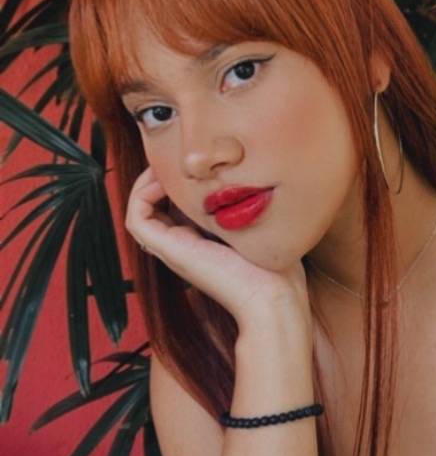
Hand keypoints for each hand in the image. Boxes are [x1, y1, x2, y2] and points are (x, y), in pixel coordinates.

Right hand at [125, 166, 311, 333]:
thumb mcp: (264, 228)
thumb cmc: (279, 269)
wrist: (274, 298)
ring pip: (141, 210)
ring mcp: (175, 248)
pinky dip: (142, 194)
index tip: (197, 162)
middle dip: (161, 176)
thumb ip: (256, 209)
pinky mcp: (170, 250)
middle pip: (157, 205)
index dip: (179, 180)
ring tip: (167, 165)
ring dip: (147, 182)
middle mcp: (185, 244)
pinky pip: (137, 218)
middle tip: (177, 157)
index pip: (178, 205)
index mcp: (205, 240)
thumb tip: (259, 180)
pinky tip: (166, 180)